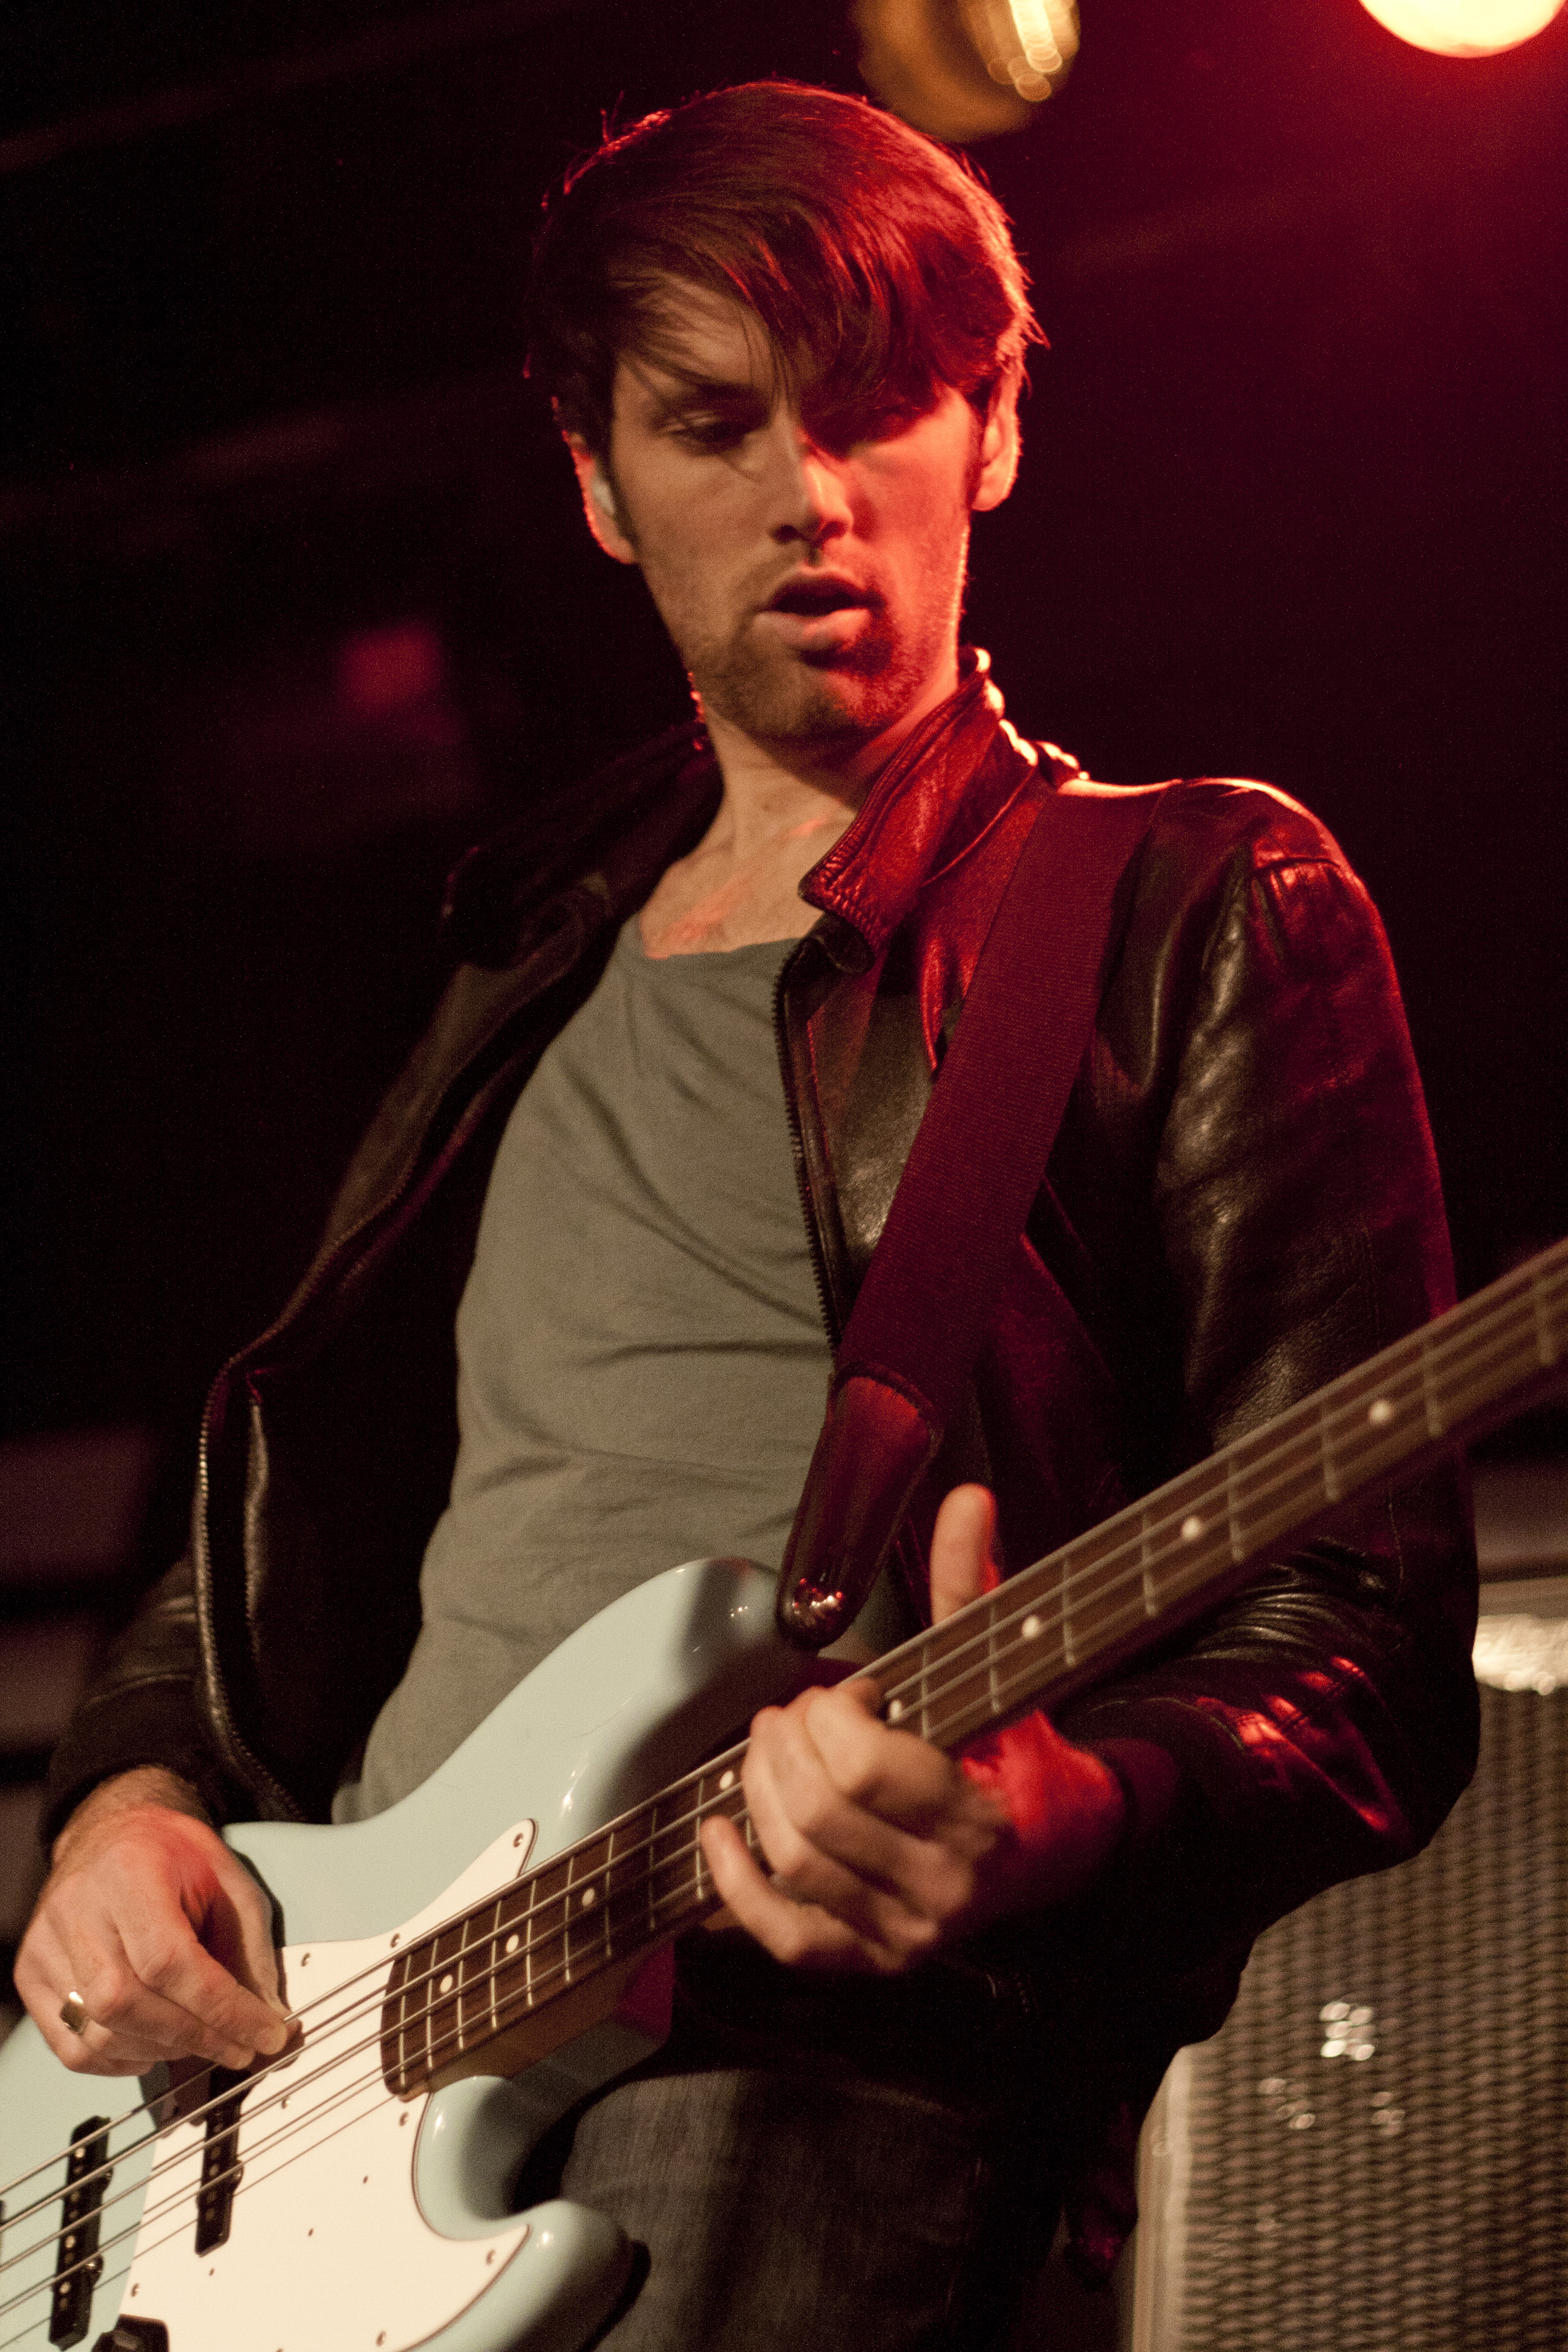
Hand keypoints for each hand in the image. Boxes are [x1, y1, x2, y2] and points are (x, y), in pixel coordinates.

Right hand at [15, 1767, 294, 2076]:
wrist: (113, 1834)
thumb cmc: (171, 1854)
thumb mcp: (227, 1877)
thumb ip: (249, 1943)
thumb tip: (265, 2013)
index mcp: (129, 1872)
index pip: (169, 1960)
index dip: (221, 2008)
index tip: (263, 2033)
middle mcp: (77, 1908)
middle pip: (128, 2003)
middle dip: (194, 2037)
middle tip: (238, 2047)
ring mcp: (47, 1945)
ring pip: (99, 2032)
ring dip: (161, 2051)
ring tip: (201, 2041)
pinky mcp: (32, 1974)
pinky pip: (71, 2047)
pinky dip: (117, 2062)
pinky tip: (152, 2048)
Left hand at [700, 1486, 1126, 1972]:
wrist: (1060, 1852)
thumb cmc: (1019, 1757)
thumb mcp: (1002, 1671)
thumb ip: (972, 1587)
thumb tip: (965, 1502)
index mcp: (979, 1815)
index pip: (869, 1767)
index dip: (834, 1717)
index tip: (846, 1693)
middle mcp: (944, 1886)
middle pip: (820, 1815)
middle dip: (786, 1748)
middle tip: (791, 1714)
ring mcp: (906, 1932)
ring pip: (797, 1865)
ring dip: (759, 1796)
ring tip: (766, 1753)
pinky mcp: (872, 1958)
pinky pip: (786, 1935)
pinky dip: (737, 1887)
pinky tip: (720, 1832)